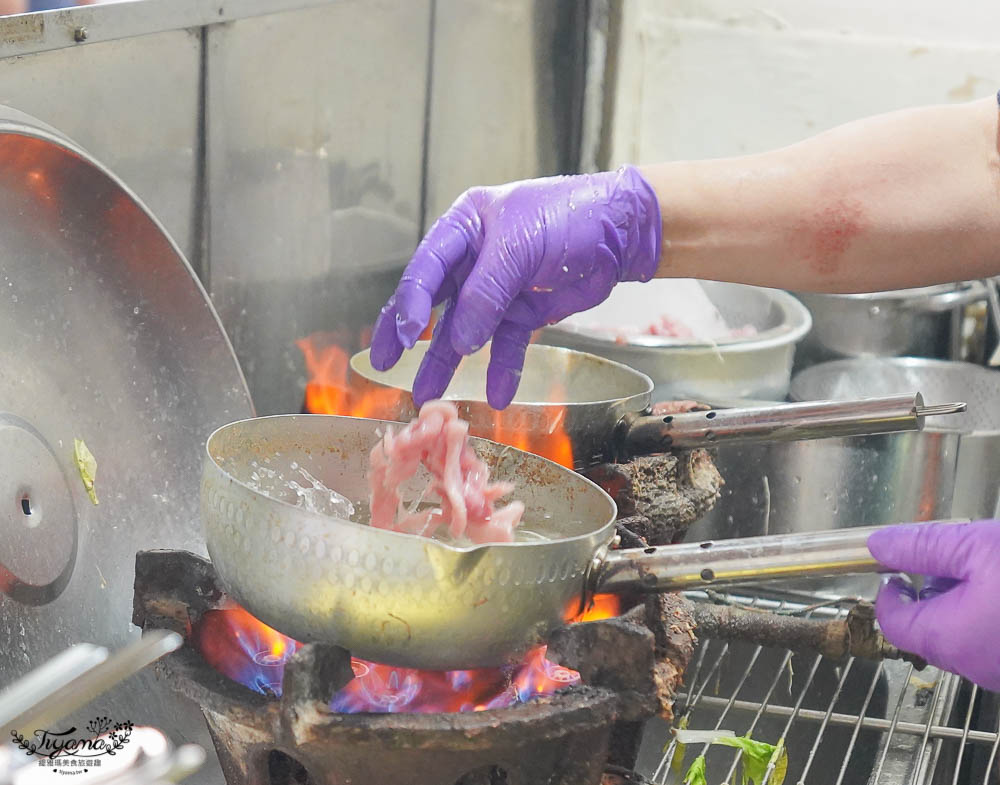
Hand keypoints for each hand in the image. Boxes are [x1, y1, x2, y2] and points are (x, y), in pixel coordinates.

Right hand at [369, 166, 660, 408]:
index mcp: (464, 229)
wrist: (622, 232)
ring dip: (450, 364)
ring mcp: (498, 289)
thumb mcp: (520, 247)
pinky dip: (502, 370)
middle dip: (408, 335)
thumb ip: (485, 294)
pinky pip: (506, 346)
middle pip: (433, 302)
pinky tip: (497, 396)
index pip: (426, 268)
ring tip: (429, 397)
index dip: (409, 302)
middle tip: (386, 365)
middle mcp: (473, 260)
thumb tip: (461, 343)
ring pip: (465, 331)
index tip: (402, 336)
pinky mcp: (524, 313)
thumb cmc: (569, 216)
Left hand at [867, 521, 999, 690]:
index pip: (893, 623)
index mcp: (949, 639)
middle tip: (950, 562)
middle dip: (929, 594)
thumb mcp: (975, 548)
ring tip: (985, 572)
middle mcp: (974, 666)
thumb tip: (878, 545)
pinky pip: (989, 643)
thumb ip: (921, 548)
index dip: (888, 594)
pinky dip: (987, 618)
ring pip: (962, 637)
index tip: (895, 570)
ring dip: (960, 605)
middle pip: (927, 631)